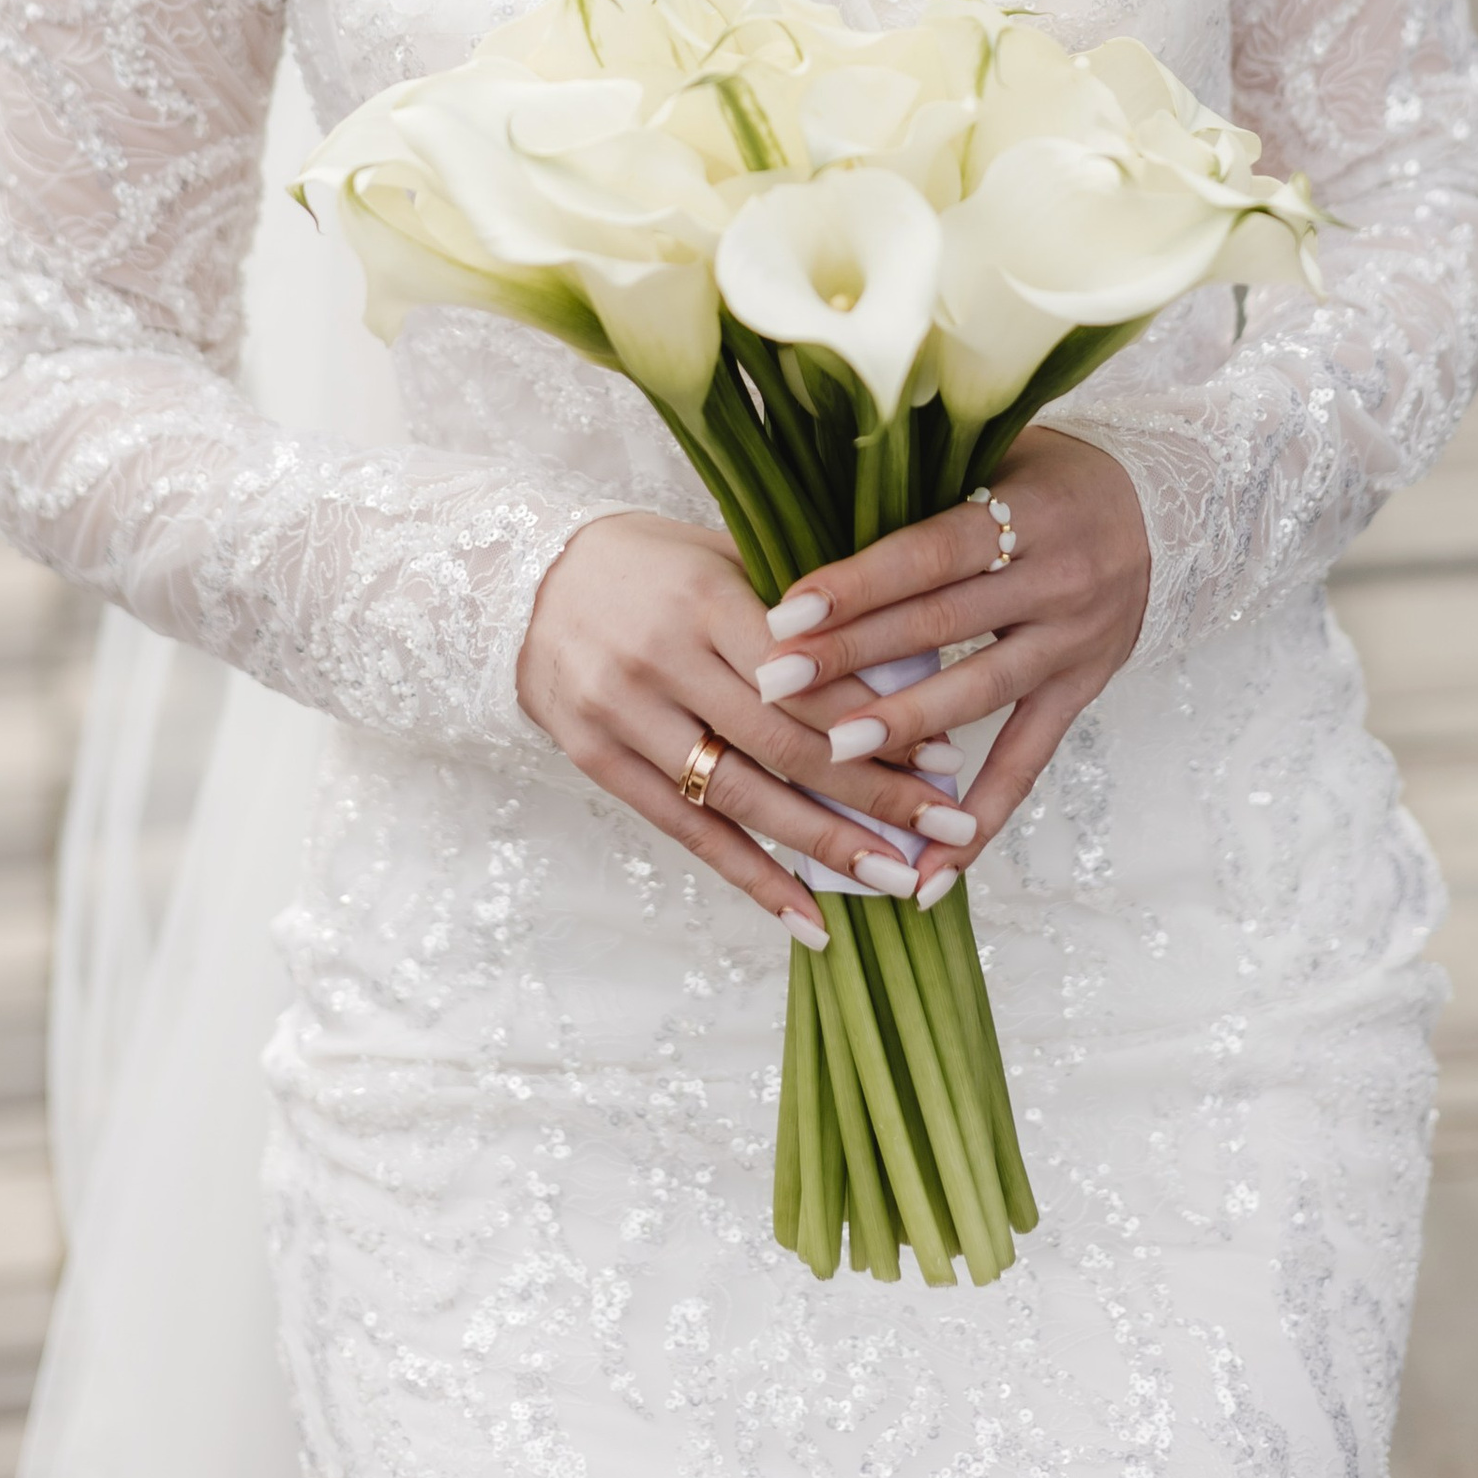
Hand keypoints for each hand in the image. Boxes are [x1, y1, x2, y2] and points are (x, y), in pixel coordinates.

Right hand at [515, 510, 965, 943]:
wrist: (529, 578)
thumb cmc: (656, 565)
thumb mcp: (725, 557)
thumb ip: (803, 611)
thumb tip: (909, 673)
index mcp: (705, 598)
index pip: (806, 675)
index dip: (878, 721)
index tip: (946, 756)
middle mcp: (660, 659)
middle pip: (784, 744)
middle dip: (875, 793)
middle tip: (948, 828)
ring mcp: (623, 716)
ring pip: (740, 798)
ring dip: (826, 847)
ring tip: (897, 878)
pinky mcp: (597, 760)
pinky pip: (688, 832)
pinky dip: (753, 879)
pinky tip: (810, 921)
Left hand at [745, 427, 1149, 865]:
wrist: (1163, 510)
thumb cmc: (1043, 475)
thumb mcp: (994, 456)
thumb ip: (920, 492)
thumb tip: (801, 514)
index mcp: (1028, 510)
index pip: (930, 552)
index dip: (858, 583)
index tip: (784, 612)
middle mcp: (1057, 579)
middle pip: (942, 623)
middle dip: (852, 655)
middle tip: (774, 682)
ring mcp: (1073, 642)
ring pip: (979, 693)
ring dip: (904, 729)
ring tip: (833, 755)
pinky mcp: (1081, 691)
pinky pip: (1027, 761)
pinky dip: (979, 816)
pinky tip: (930, 869)